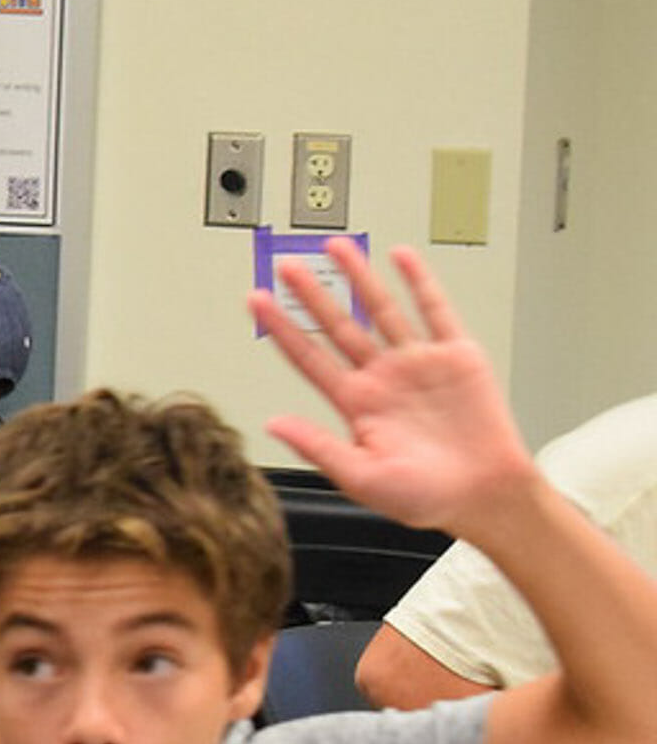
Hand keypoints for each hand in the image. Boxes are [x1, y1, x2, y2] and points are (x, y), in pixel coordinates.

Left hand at [250, 238, 539, 533]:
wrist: (486, 497)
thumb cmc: (426, 497)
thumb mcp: (363, 478)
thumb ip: (318, 448)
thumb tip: (273, 424)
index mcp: (356, 404)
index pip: (309, 358)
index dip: (282, 329)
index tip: (256, 301)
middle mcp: (382, 377)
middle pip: (338, 326)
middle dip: (312, 294)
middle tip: (286, 264)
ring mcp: (417, 364)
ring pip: (381, 309)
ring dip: (359, 278)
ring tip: (335, 247)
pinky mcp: (456, 357)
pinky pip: (435, 311)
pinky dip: (420, 283)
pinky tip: (402, 258)